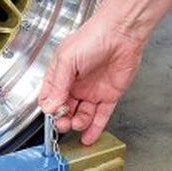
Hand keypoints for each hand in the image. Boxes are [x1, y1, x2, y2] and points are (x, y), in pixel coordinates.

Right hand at [38, 14, 146, 144]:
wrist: (122, 33)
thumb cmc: (93, 38)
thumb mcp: (67, 60)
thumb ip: (58, 85)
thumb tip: (50, 107)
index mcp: (61, 74)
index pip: (50, 98)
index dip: (50, 109)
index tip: (52, 115)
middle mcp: (75, 84)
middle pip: (65, 110)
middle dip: (63, 119)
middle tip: (64, 123)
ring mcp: (92, 91)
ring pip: (82, 115)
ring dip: (78, 124)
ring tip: (76, 125)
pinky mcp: (109, 96)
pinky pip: (101, 116)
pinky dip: (95, 128)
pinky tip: (88, 138)